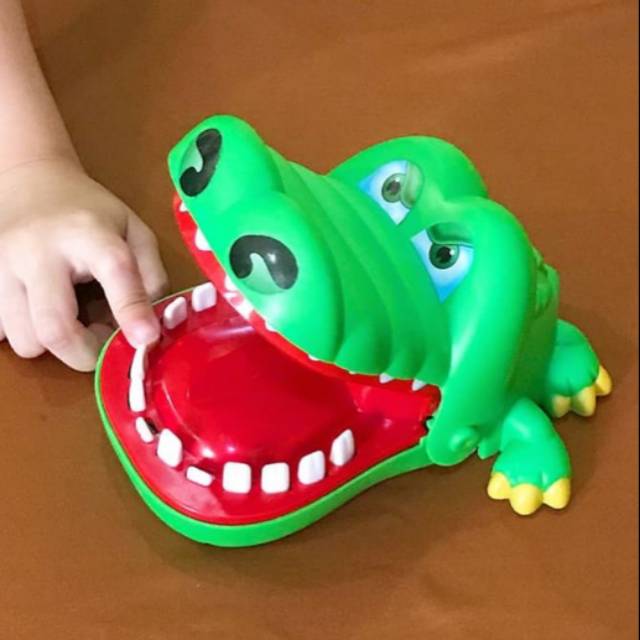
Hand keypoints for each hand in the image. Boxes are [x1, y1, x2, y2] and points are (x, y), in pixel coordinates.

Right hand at [0, 157, 168, 370]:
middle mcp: (38, 251)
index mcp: (88, 233)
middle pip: (55, 328)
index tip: (146, 340)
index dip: (132, 310)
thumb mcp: (134, 231)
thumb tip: (149, 327)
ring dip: (56, 346)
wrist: (29, 182)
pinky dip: (26, 336)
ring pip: (25, 341)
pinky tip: (41, 314)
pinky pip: (0, 334)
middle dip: (85, 353)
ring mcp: (1, 267)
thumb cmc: (91, 214)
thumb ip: (151, 275)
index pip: (115, 271)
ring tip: (72, 321)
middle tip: (102, 340)